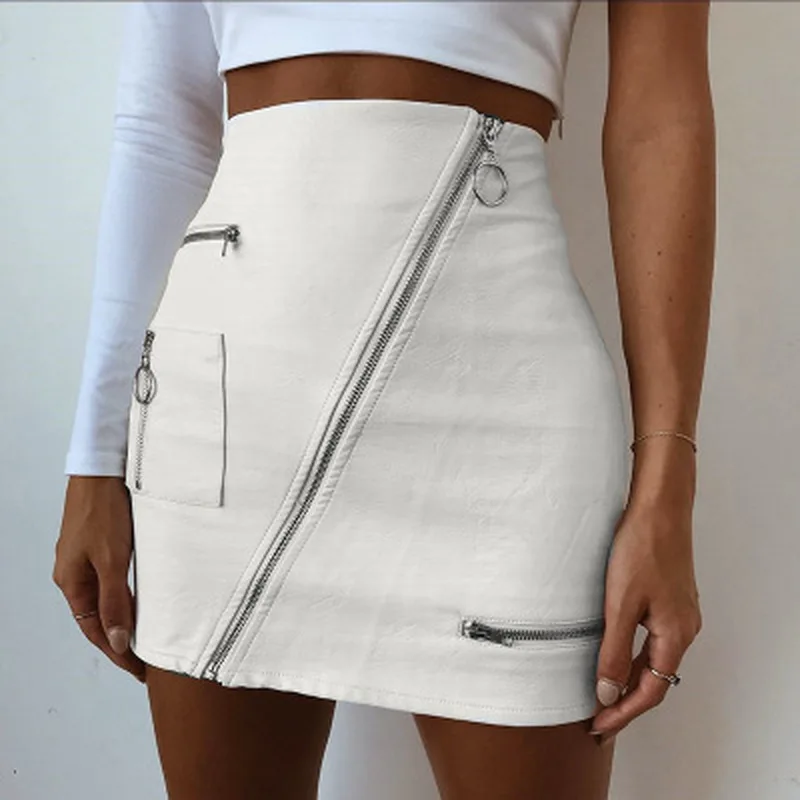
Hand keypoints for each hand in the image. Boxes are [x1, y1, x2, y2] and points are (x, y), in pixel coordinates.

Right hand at [53, 476, 146, 682]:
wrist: (103, 469)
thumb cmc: (104, 510)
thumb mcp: (113, 560)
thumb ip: (116, 601)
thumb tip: (118, 641)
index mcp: (72, 582)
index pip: (96, 631)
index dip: (118, 653)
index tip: (139, 670)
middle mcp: (75, 574)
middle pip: (97, 618)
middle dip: (120, 641)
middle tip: (146, 661)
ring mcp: (85, 559)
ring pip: (104, 599)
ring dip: (123, 619)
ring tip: (145, 637)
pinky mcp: (98, 545)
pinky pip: (110, 581)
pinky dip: (123, 596)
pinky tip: (138, 599)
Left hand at [589, 490, 701, 743]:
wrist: (658, 507)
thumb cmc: (641, 548)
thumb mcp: (620, 603)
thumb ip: (613, 649)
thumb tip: (606, 690)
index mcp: (676, 634)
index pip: (651, 690)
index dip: (624, 712)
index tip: (599, 726)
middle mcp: (682, 628)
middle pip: (653, 678)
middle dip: (624, 700)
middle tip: (596, 717)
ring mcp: (677, 612)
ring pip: (650, 657)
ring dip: (626, 677)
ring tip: (599, 692)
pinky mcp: (667, 598)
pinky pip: (649, 638)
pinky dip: (630, 653)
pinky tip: (611, 653)